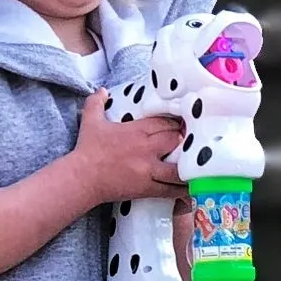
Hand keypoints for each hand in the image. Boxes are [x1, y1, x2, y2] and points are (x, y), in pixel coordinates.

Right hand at [70, 90, 184, 203]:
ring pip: (178, 167)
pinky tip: (193, 189)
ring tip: (199, 166)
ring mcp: (149, 170)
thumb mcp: (90, 121)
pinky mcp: (147, 188)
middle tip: (193, 143)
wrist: (81, 177)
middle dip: (185, 141)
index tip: (183, 125)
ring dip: (189, 166)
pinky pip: (171, 190)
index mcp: (137, 130)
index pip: (165, 123)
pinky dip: (183, 190)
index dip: (176, 123)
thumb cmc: (86, 149)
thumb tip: (102, 90)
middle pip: (176, 141)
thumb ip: (97, 103)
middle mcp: (146, 149)